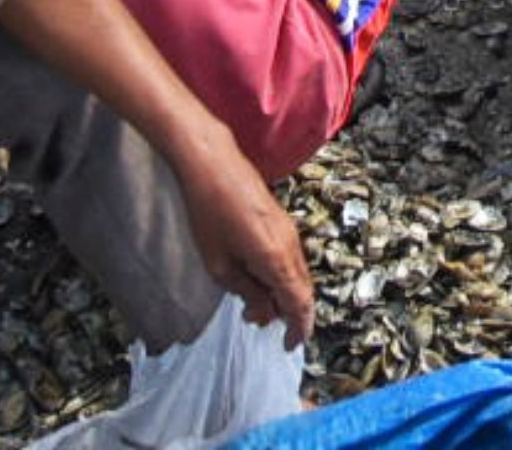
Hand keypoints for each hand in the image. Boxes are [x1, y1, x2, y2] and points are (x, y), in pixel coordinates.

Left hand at [176, 130, 314, 340]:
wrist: (213, 165)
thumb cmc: (209, 215)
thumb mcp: (219, 265)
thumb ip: (245, 291)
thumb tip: (262, 310)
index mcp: (277, 261)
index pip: (299, 304)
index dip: (297, 329)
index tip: (288, 346)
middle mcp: (291, 246)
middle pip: (302, 290)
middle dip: (286, 314)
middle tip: (255, 322)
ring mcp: (289, 232)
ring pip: (297, 274)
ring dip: (281, 294)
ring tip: (250, 302)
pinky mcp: (282, 222)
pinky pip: (290, 259)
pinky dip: (280, 277)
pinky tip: (255, 277)